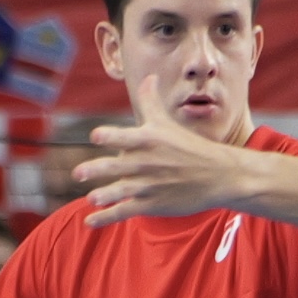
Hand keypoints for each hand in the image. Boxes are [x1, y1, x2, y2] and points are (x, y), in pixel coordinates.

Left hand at [77, 75, 258, 226]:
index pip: (123, 137)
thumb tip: (148, 76)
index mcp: (148, 140)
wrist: (218, 176)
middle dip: (96, 170)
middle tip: (78, 173)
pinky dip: (105, 218)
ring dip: (103, 196)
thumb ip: (150, 101)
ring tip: (92, 198)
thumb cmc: (190, 147)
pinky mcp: (152, 205)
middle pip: (116, 166)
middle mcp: (146, 163)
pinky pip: (124, 212)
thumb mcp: (168, 123)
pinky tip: (90, 221)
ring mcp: (149, 185)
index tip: (96, 136)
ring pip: (120, 191)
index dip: (109, 136)